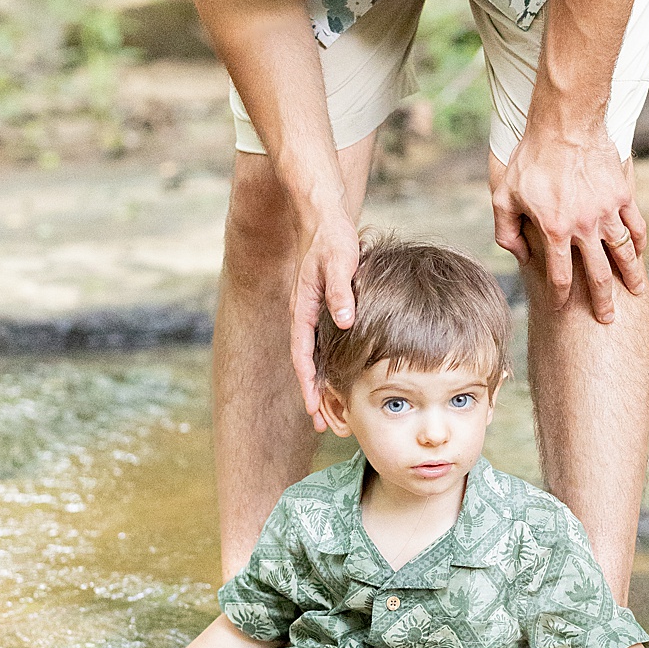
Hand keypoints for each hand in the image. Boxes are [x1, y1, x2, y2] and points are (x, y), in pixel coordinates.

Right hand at [289, 216, 360, 429]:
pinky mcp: (325, 311)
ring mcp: (314, 315)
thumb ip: (340, 290)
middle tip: (325, 427)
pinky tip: (342, 381)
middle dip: (314, 396)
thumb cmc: (333, 239)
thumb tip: (346, 322)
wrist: (324, 220)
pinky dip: (330, 367)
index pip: (302, 355)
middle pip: (306, 364)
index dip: (308, 384)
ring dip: (322, 386)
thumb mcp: (339, 261)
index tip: (314, 409)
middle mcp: (304, 316)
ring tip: (333, 415)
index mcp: (303, 308)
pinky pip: (324, 346)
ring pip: (315, 358)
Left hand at [493, 131, 647, 323]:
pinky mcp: (623, 195)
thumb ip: (506, 230)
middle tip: (608, 319)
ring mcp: (607, 212)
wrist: (565, 124)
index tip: (562, 309)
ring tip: (636, 293)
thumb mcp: (503, 194)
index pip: (560, 276)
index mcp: (554, 230)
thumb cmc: (530, 158)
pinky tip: (638, 253)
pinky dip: (639, 243)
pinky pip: (635, 226)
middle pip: (598, 275)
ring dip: (630, 277)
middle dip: (603, 301)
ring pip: (623, 254)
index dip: (561, 297)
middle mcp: (584, 227)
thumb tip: (520, 256)